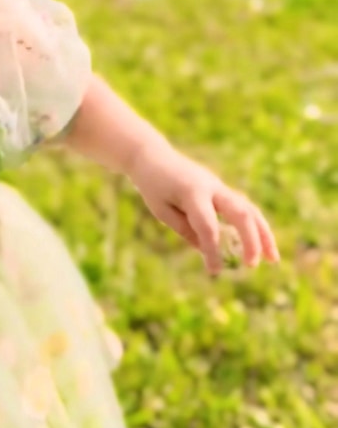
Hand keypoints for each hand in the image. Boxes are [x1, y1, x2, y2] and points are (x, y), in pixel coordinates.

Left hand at [128, 143, 279, 274]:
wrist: (153, 155)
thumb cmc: (153, 185)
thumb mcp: (162, 210)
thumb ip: (186, 229)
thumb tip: (208, 249)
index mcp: (192, 192)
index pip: (208, 226)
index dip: (213, 250)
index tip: (214, 271)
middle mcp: (211, 187)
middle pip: (240, 212)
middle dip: (251, 240)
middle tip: (252, 266)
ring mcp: (219, 186)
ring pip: (249, 208)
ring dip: (263, 234)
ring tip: (273, 259)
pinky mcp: (221, 189)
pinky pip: (243, 207)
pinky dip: (255, 226)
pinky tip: (262, 246)